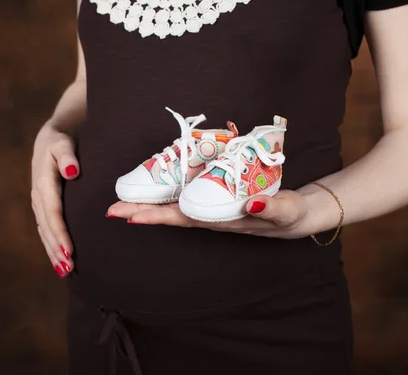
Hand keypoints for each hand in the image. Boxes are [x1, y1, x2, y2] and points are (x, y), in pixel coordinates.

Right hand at [31, 123, 77, 277]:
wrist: (50, 139)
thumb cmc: (62, 141)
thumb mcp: (64, 142)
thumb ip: (67, 156)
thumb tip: (72, 171)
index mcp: (43, 182)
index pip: (53, 212)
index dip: (60, 232)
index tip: (69, 251)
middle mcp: (38, 195)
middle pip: (47, 227)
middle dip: (56, 249)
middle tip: (68, 268)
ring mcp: (38, 202)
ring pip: (44, 231)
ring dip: (53, 252)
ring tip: (65, 271)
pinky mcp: (41, 207)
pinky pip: (45, 229)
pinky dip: (51, 245)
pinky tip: (58, 260)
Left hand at [106, 190, 313, 238]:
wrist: (297, 217)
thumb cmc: (291, 215)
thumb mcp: (288, 212)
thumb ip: (274, 208)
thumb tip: (253, 204)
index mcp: (222, 220)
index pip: (183, 219)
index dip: (158, 216)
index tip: (131, 217)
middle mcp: (210, 216)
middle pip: (170, 214)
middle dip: (141, 211)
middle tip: (111, 209)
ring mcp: (211, 208)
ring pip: (174, 205)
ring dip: (149, 202)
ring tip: (122, 200)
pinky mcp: (215, 196)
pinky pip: (186, 196)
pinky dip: (166, 193)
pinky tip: (153, 187)